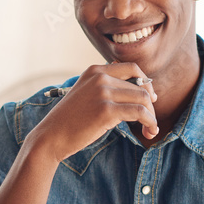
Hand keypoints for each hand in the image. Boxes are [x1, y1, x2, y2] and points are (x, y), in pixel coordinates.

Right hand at [29, 63, 157, 162]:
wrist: (51, 136)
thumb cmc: (69, 120)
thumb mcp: (84, 94)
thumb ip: (103, 87)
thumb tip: (133, 89)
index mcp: (95, 71)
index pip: (131, 67)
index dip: (146, 82)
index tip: (150, 98)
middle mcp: (99, 78)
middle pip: (140, 87)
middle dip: (150, 106)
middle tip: (150, 122)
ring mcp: (103, 93)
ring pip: (143, 99)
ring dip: (152, 116)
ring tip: (151, 130)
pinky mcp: (106, 111)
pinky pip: (139, 113)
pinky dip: (150, 122)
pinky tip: (149, 131)